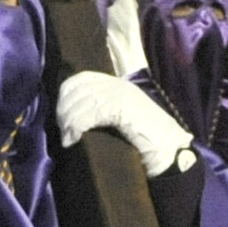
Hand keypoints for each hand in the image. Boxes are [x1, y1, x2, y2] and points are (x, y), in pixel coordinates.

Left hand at [55, 71, 195, 177]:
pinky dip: (76, 127)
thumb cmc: (141, 138)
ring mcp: (119, 93)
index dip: (64, 96)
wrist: (167, 146)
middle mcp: (116, 84)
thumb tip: (67, 118)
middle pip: (76, 90)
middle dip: (63, 111)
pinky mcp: (120, 106)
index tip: (61, 118)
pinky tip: (74, 139)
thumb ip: (98, 110)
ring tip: (67, 139)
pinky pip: (88, 114)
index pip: (79, 80)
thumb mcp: (117, 117)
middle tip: (63, 132)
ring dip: (68, 122)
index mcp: (115, 83)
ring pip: (79, 103)